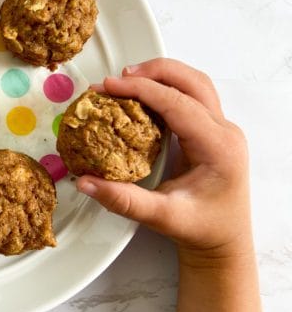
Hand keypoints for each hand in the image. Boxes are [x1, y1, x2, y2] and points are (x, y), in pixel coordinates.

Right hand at [76, 58, 251, 264]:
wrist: (224, 240)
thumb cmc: (202, 229)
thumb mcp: (161, 217)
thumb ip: (123, 200)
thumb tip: (86, 182)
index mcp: (218, 148)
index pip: (178, 103)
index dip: (141, 89)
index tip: (110, 86)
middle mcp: (224, 132)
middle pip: (192, 81)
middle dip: (153, 71)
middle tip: (118, 77)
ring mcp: (221, 129)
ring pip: (193, 83)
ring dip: (161, 75)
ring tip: (127, 80)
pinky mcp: (211, 130)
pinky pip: (190, 96)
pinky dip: (164, 88)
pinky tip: (141, 95)